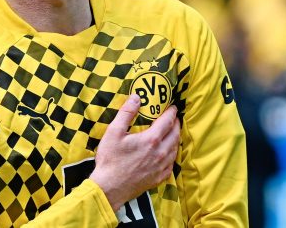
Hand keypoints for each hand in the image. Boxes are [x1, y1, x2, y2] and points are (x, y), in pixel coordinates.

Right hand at [90, 94, 179, 210]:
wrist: (110, 188)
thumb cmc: (110, 160)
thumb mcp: (114, 132)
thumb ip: (126, 113)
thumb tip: (136, 97)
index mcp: (151, 140)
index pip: (167, 121)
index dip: (171, 112)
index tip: (172, 107)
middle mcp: (160, 153)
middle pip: (175, 135)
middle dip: (176, 124)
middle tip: (174, 118)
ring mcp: (161, 167)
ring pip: (175, 149)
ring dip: (175, 138)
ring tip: (172, 132)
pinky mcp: (158, 178)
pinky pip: (171, 164)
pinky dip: (172, 155)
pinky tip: (167, 153)